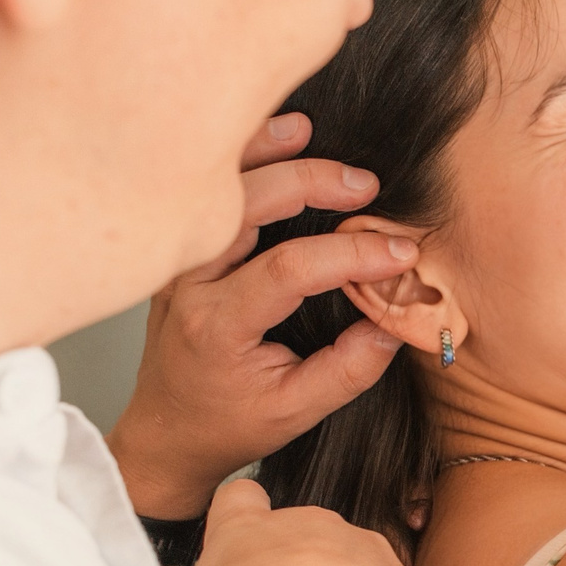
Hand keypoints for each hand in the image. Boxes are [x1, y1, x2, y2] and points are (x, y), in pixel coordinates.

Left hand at [108, 114, 417, 518]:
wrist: (167, 431)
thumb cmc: (228, 422)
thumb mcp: (295, 412)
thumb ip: (349, 370)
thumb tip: (395, 320)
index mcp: (218, 326)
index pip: (288, 270)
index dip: (349, 255)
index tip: (399, 254)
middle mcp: (190, 284)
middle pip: (246, 208)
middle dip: (311, 185)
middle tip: (365, 187)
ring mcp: (179, 261)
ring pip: (221, 189)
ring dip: (268, 156)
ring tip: (313, 136)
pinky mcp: (183, 249)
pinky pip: (212, 193)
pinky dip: (245, 158)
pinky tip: (280, 134)